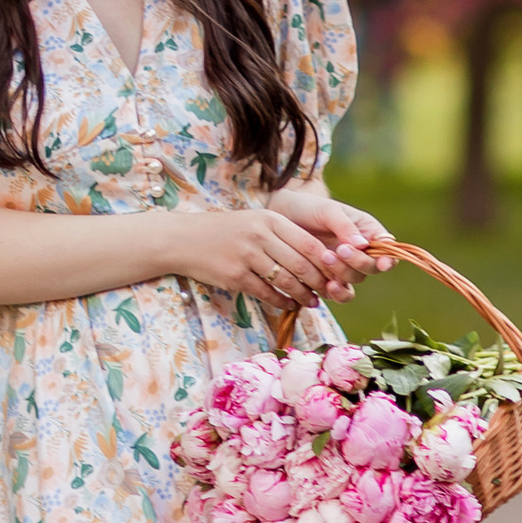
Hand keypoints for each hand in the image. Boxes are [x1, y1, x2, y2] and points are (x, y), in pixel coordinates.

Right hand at [175, 204, 349, 315]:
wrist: (185, 239)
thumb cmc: (226, 230)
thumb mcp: (255, 221)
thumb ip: (283, 234)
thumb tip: (318, 256)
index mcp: (270, 219)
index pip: (309, 242)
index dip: (327, 261)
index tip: (336, 273)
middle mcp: (260, 235)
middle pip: (301, 264)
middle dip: (319, 282)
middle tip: (329, 292)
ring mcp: (248, 256)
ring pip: (286, 281)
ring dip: (303, 295)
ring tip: (312, 301)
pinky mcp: (236, 276)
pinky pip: (266, 293)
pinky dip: (281, 301)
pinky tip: (288, 304)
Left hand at [266, 181, 397, 302]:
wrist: (283, 217)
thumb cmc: (310, 208)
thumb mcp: (328, 211)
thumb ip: (346, 226)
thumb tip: (363, 244)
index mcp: (368, 232)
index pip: (387, 249)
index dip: (387, 259)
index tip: (381, 263)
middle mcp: (361, 252)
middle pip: (372, 267)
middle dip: (358, 262)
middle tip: (339, 250)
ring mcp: (345, 268)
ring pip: (356, 280)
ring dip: (343, 273)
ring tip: (325, 257)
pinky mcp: (329, 280)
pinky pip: (340, 294)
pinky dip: (337, 293)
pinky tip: (328, 286)